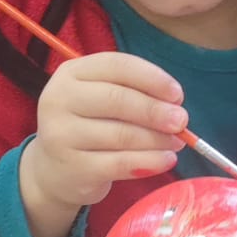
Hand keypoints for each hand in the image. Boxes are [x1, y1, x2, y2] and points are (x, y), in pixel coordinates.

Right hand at [18, 52, 184, 236]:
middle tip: (182, 122)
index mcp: (70, 73)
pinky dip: (150, 162)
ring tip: (177, 143)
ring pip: (121, 134)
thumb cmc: (88, 127)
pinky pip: (120, 163)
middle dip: (155, 110)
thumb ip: (134, 95)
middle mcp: (59, 99)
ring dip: (157, 139)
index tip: (177, 94)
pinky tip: (167, 160)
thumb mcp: (102, 101)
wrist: (54, 171)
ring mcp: (61, 135)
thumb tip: (175, 107)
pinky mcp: (72, 168)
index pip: (116, 65)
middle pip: (117, 99)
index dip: (151, 78)